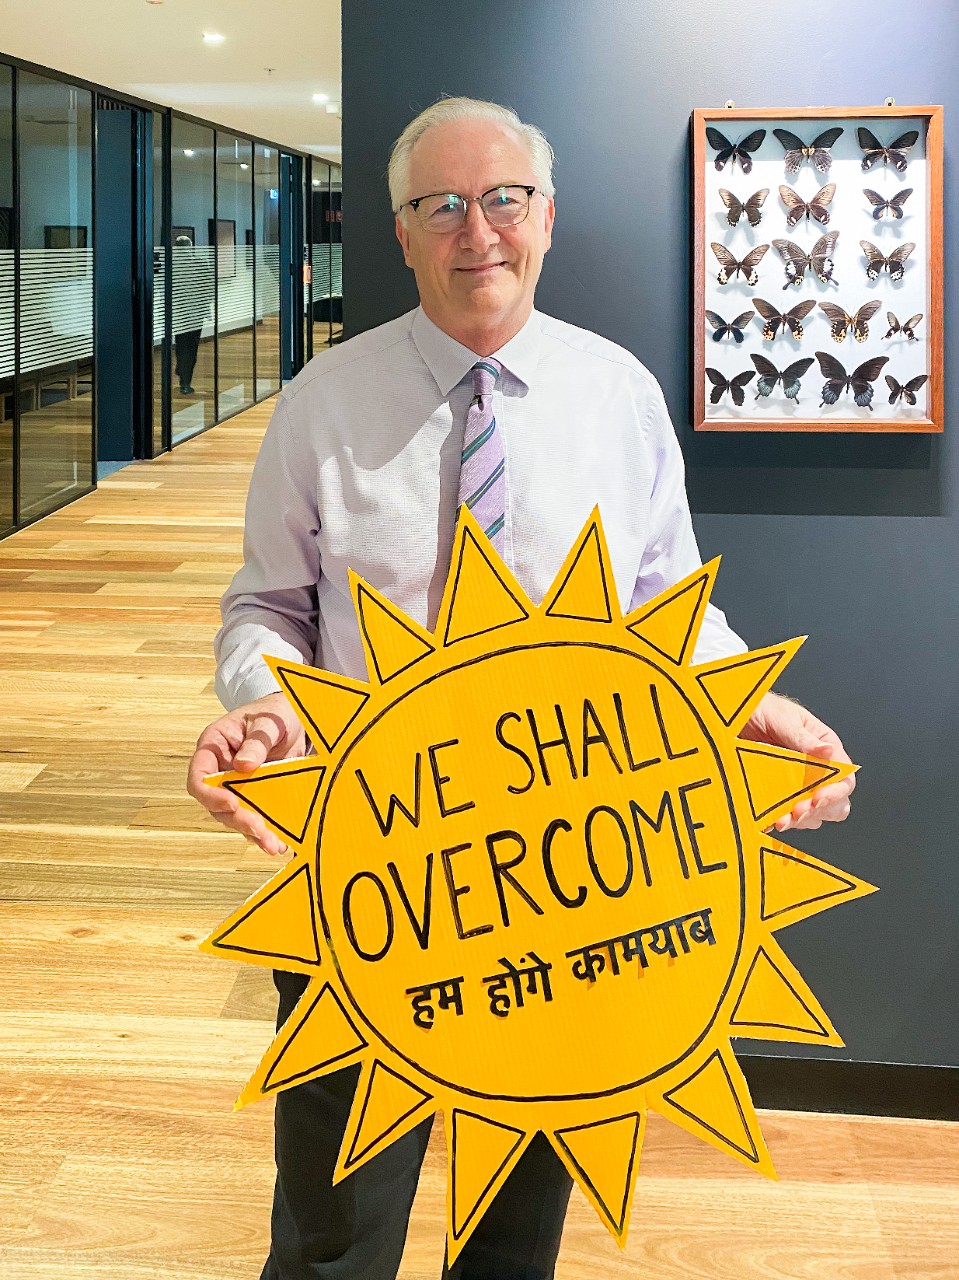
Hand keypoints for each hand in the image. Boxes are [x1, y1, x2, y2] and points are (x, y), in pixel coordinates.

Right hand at [187, 692, 306, 855]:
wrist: (294, 719)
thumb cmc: (275, 714)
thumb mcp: (269, 721)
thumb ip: (256, 741)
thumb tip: (244, 765)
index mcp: (214, 745)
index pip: (199, 776)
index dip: (209, 795)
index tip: (232, 804)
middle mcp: (220, 769)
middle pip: (216, 803)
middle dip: (237, 820)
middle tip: (259, 829)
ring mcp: (237, 785)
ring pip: (235, 816)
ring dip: (252, 832)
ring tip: (273, 845)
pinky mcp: (255, 796)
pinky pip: (254, 817)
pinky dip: (266, 832)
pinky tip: (280, 842)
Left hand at [740, 692, 855, 832]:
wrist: (731, 716)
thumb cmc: (763, 709)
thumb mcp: (784, 719)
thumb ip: (804, 738)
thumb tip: (828, 751)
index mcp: (824, 748)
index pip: (844, 777)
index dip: (836, 792)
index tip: (819, 798)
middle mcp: (816, 769)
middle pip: (835, 802)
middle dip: (820, 810)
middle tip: (800, 810)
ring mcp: (798, 784)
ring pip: (813, 814)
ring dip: (800, 820)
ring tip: (783, 818)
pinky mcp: (778, 795)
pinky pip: (786, 815)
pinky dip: (780, 821)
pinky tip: (769, 821)